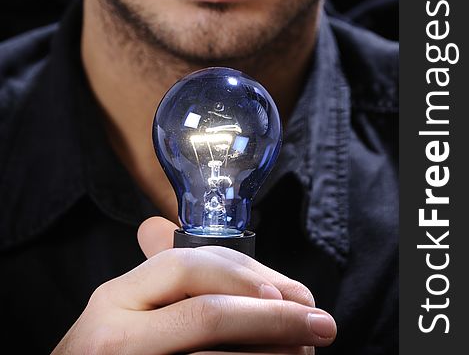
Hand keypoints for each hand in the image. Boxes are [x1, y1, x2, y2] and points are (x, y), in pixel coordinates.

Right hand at [52, 217, 335, 353]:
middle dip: (273, 317)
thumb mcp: (125, 314)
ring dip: (271, 354)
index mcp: (114, 301)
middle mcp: (114, 336)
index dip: (244, 274)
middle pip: (207, 315)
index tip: (290, 291)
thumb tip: (161, 227)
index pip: (185, 266)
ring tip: (304, 352)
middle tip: (319, 323)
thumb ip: (158, 277)